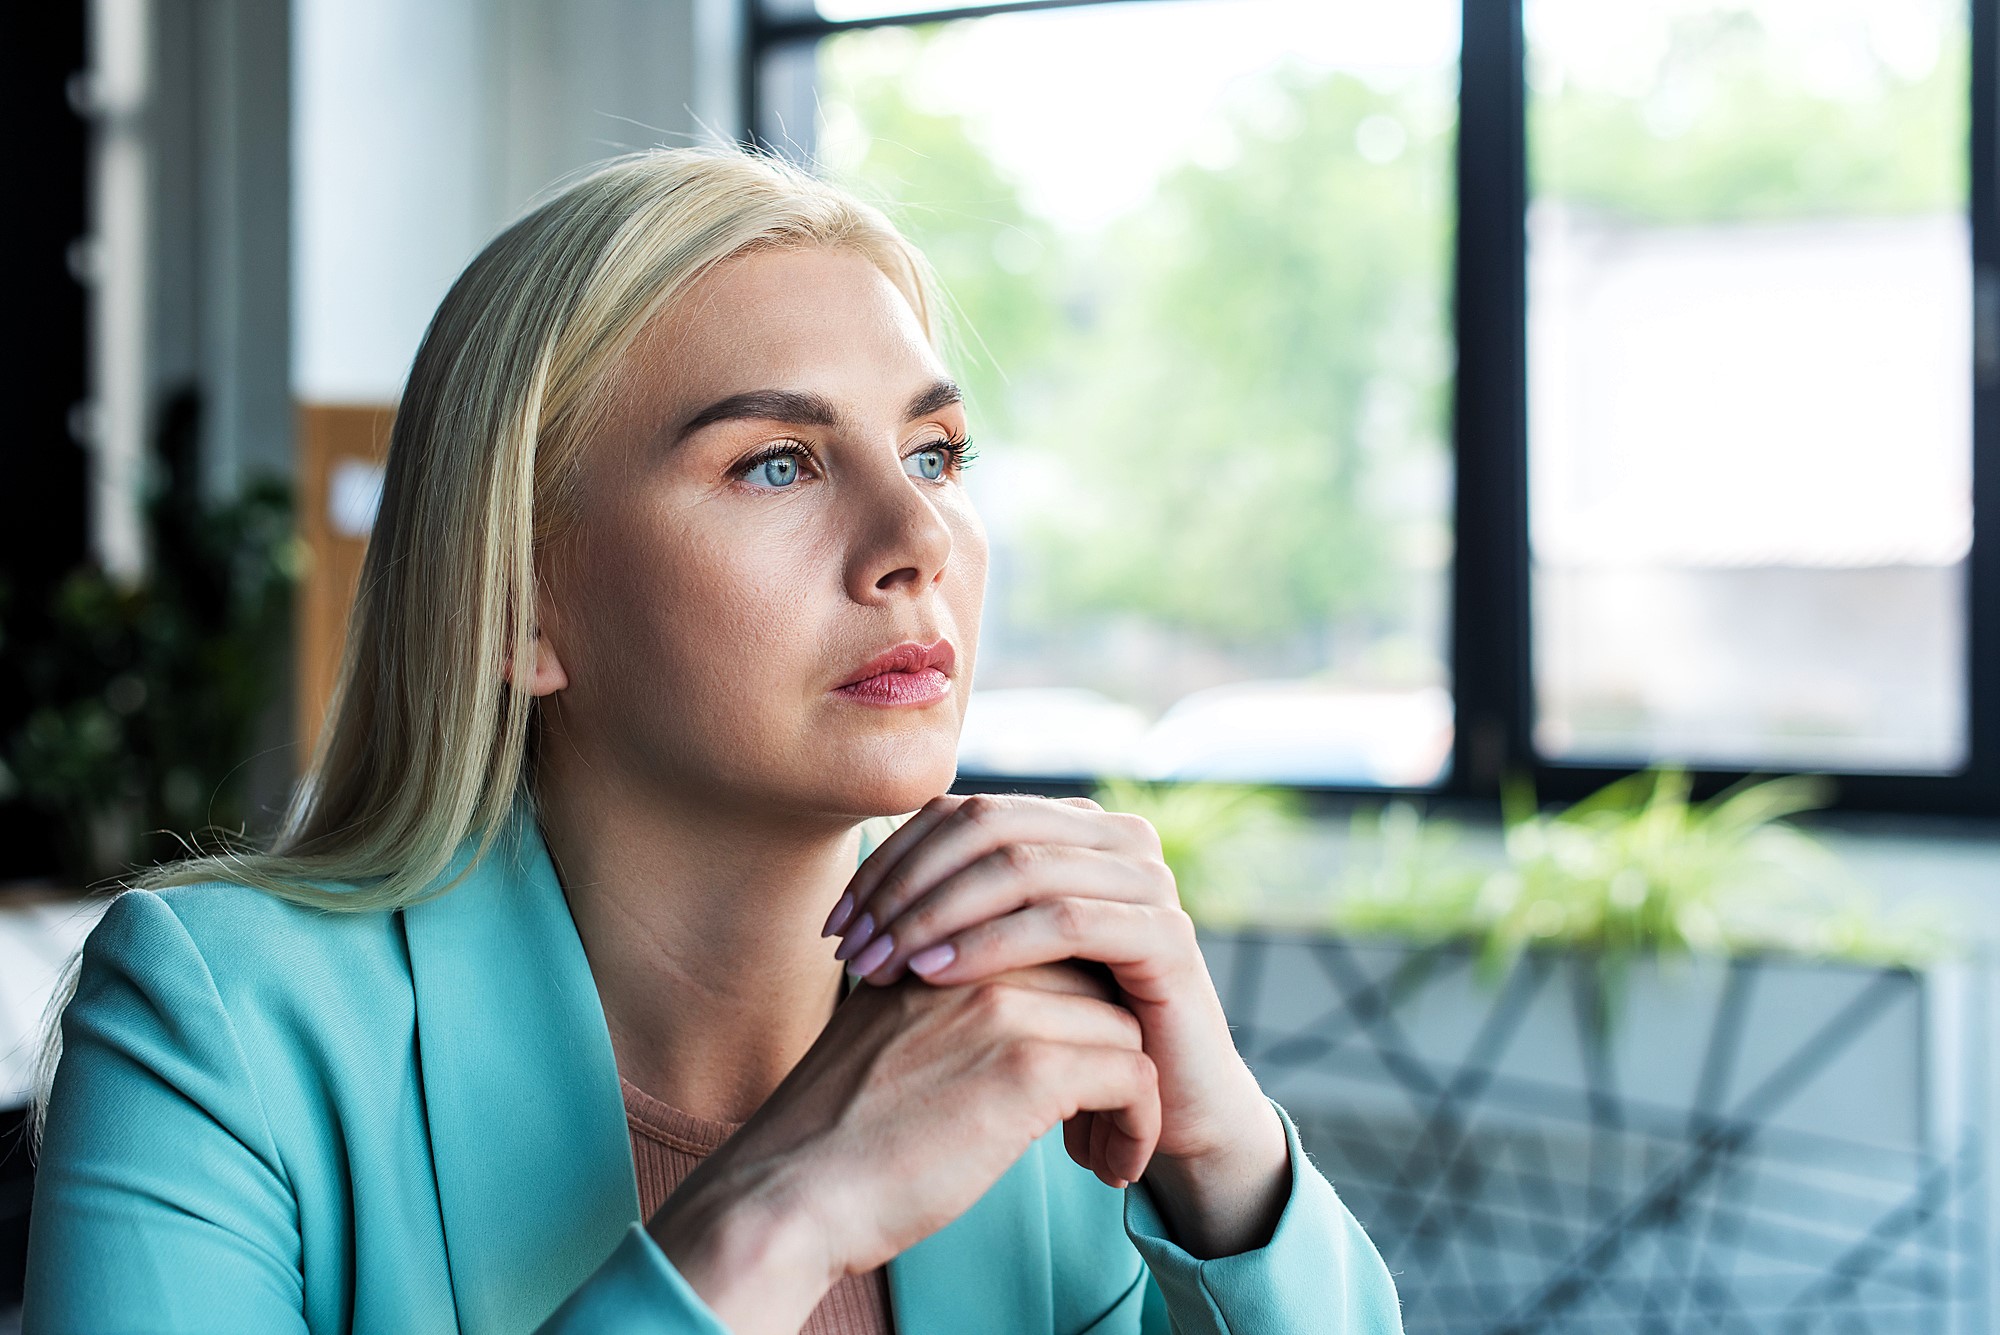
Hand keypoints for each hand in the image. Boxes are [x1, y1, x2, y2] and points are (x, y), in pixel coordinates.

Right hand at [648, 960, 1159, 1334]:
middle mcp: (976, 954)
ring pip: (1126, 1027)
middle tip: (1096, 1117)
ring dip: (1130, 1096)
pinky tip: (1108, 1171)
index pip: (1055, 944)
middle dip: (1110, 1045)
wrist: (788, 1190)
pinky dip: (1138, 1129)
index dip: (1077, 1010)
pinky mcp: (1028, 1066)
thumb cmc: (834, 1131)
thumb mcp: (885, 1029)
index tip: (1075, 1073)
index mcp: (941, 937)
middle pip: (1099, 978)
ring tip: (1099, 1152)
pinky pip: (1134, 1079)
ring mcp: (1004, 1005)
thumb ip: (945, 1001)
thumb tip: (1011, 1020)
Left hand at [825, 793, 1289, 1256]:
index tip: (834, 924)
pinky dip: (991, 943)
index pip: (959, 812)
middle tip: (851, 947)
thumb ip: (947, 912)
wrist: (1157, 1113)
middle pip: (985, 826)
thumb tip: (852, 892)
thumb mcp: (996, 966)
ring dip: (935, 913)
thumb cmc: (1061, 1041)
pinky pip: (1064, 921)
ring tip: (882, 966)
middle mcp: (1115, 837)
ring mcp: (1148, 880)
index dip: (888, 859)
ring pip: (1020, 867)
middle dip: (904, 884)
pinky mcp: (1168, 935)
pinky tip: (936, 977)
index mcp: (1070, 827)